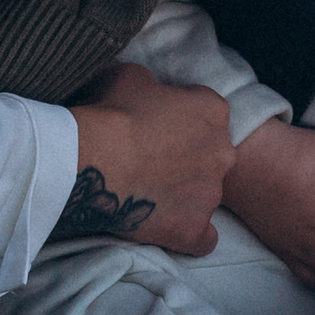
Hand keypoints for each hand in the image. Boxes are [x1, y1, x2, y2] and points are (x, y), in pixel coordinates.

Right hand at [52, 63, 232, 257]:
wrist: (91, 159)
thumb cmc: (110, 113)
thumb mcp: (132, 76)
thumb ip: (154, 85)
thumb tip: (151, 92)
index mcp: (213, 110)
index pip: (206, 112)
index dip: (180, 119)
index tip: (157, 126)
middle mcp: (223, 151)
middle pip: (212, 154)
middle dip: (188, 157)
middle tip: (153, 160)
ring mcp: (211, 193)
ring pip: (207, 194)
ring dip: (185, 194)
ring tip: (149, 194)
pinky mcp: (194, 228)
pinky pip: (204, 239)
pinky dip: (190, 234)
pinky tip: (169, 226)